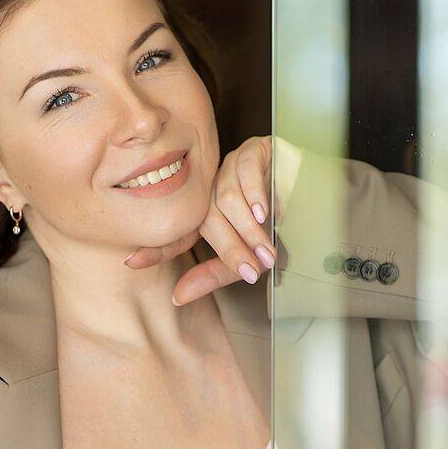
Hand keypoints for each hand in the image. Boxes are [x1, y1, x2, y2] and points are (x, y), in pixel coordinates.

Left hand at [123, 135, 275, 304]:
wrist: (316, 194)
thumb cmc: (279, 226)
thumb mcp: (246, 258)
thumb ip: (214, 275)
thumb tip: (177, 297)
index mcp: (205, 214)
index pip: (177, 231)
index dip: (158, 247)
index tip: (132, 261)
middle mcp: (210, 189)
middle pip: (206, 218)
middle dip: (231, 247)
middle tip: (253, 269)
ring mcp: (229, 168)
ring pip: (226, 198)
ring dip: (248, 228)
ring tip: (267, 249)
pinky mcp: (253, 151)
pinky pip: (246, 170)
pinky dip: (255, 193)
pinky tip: (264, 213)